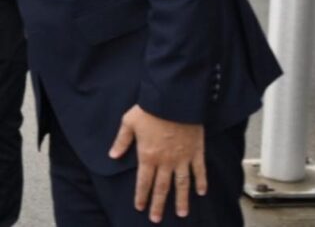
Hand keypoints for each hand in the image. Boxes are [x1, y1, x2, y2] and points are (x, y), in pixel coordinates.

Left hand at [108, 104, 206, 222]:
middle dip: (158, 204)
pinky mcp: (196, 152)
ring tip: (182, 214)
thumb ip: (121, 141)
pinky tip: (201, 192)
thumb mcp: (129, 123)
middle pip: (162, 188)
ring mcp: (182, 158)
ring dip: (182, 200)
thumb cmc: (149, 109)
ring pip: (182, 184)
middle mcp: (165, 161)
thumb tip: (113, 155)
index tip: (140, 207)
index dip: (141, 196)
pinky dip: (201, 182)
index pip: (143, 181)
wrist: (173, 100)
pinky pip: (199, 170)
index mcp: (147, 156)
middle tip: (156, 219)